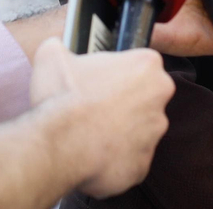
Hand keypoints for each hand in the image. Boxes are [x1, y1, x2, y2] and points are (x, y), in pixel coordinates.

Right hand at [30, 38, 173, 197]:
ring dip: (118, 132)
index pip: (139, 66)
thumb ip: (61, 46)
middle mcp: (159, 98)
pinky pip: (128, 160)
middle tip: (93, 107)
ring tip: (88, 133)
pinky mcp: (142, 166)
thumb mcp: (52, 55)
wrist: (59, 145)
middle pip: (143, 98)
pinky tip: (91, 154)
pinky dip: (113, 159)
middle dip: (122, 103)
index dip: (116, 74)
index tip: (99, 82)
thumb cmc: (62, 98)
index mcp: (147, 65)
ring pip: (137, 131)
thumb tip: (56, 48)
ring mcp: (153, 134)